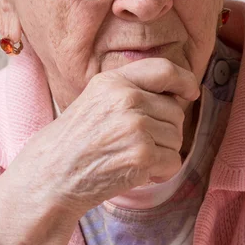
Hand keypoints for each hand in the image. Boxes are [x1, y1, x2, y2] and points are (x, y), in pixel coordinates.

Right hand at [0, 57, 198, 244]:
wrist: (52, 175)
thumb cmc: (75, 140)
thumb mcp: (97, 99)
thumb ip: (132, 90)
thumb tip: (179, 94)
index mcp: (114, 80)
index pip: (164, 69)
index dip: (184, 80)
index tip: (191, 91)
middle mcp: (126, 98)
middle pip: (175, 110)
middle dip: (165, 129)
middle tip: (136, 143)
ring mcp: (135, 126)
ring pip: (177, 137)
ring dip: (161, 152)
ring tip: (130, 156)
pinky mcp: (142, 155)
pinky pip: (173, 161)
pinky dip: (160, 172)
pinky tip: (135, 171)